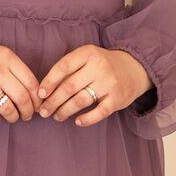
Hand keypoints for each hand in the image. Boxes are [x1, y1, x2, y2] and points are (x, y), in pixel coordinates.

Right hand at [0, 28, 41, 124]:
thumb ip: (14, 68)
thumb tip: (33, 93)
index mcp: (6, 57)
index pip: (32, 82)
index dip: (38, 98)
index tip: (38, 105)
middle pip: (23, 98)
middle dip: (29, 111)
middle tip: (28, 115)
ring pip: (8, 109)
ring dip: (13, 117)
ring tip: (13, 117)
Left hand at [36, 44, 152, 126]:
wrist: (135, 68)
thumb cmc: (102, 65)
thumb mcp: (87, 58)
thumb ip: (69, 69)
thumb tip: (45, 90)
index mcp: (88, 53)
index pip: (63, 67)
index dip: (49, 81)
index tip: (40, 94)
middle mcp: (99, 66)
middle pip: (70, 86)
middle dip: (53, 101)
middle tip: (44, 111)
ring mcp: (110, 83)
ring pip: (81, 100)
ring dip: (65, 111)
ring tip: (57, 116)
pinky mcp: (118, 99)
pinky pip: (99, 112)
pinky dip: (87, 119)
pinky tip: (77, 122)